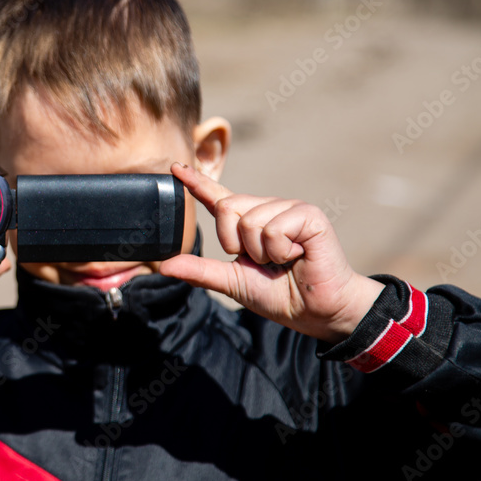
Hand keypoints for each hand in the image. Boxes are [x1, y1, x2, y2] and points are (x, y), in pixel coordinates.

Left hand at [159, 163, 382, 342]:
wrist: (316, 311)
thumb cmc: (279, 295)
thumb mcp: (232, 282)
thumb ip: (200, 271)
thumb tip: (164, 266)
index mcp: (247, 223)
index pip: (217, 198)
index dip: (196, 183)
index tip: (175, 169)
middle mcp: (266, 209)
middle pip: (227, 207)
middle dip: (236, 243)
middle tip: (262, 261)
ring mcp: (288, 208)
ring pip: (249, 221)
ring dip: (262, 253)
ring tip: (283, 260)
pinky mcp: (308, 214)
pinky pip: (274, 228)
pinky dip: (280, 250)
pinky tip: (298, 255)